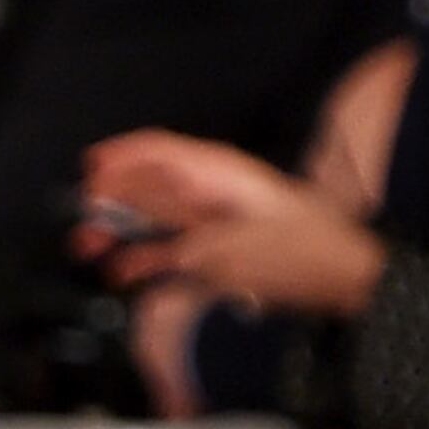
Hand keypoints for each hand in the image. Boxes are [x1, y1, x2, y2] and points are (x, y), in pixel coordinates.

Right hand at [83, 130, 376, 312]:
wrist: (347, 277)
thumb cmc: (304, 254)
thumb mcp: (233, 251)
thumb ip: (178, 246)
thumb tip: (136, 247)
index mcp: (216, 174)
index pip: (156, 150)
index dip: (118, 158)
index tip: (88, 173)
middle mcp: (210, 191)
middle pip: (148, 185)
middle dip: (109, 200)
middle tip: (80, 222)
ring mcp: (213, 221)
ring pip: (154, 218)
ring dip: (120, 232)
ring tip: (88, 248)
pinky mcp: (219, 251)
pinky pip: (170, 250)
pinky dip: (144, 260)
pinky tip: (123, 273)